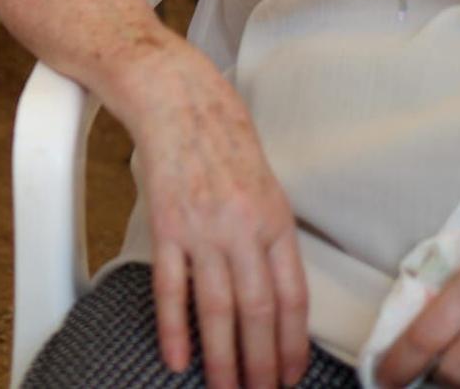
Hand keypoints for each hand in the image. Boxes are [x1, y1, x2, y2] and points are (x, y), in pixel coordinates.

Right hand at [128, 43, 307, 388]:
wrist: (175, 99)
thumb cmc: (221, 139)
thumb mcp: (264, 185)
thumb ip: (270, 236)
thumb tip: (277, 293)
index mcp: (275, 220)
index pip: (293, 297)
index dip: (293, 344)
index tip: (291, 376)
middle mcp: (244, 228)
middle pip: (258, 312)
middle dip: (262, 364)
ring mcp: (203, 229)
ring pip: (218, 308)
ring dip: (223, 358)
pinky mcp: (165, 225)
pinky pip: (172, 287)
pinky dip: (175, 327)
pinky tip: (178, 358)